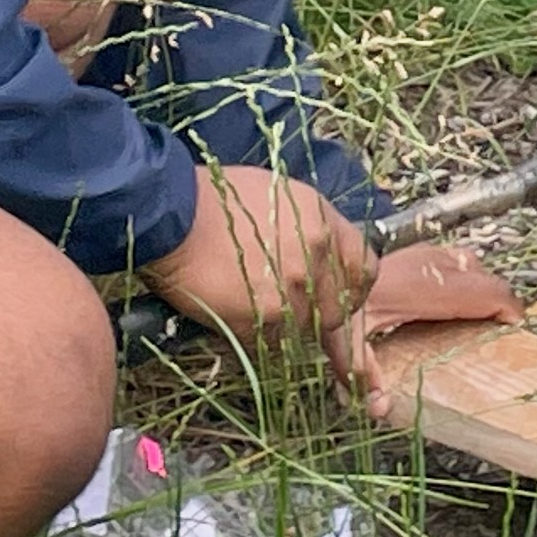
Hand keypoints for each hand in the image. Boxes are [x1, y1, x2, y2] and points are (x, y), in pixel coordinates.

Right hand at [141, 163, 375, 350]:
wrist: (172, 213)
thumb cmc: (216, 199)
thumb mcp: (278, 196)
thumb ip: (310, 227)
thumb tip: (324, 255)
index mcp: (323, 222)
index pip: (364, 269)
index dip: (353, 286)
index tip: (340, 293)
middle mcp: (315, 257)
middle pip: (338, 306)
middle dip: (318, 310)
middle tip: (288, 303)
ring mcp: (291, 291)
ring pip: (303, 326)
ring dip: (283, 321)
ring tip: (250, 297)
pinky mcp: (264, 320)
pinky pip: (272, 339)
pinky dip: (256, 332)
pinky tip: (233, 307)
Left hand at [331, 243, 524, 423]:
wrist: (326, 263)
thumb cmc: (339, 299)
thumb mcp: (347, 337)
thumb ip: (366, 374)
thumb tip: (380, 409)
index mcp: (428, 286)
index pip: (488, 292)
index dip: (509, 312)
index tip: (516, 332)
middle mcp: (433, 264)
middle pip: (487, 280)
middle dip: (499, 306)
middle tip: (499, 334)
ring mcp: (426, 253)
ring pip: (473, 266)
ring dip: (482, 291)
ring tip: (480, 320)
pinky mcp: (417, 251)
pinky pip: (456, 262)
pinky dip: (465, 281)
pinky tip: (454, 303)